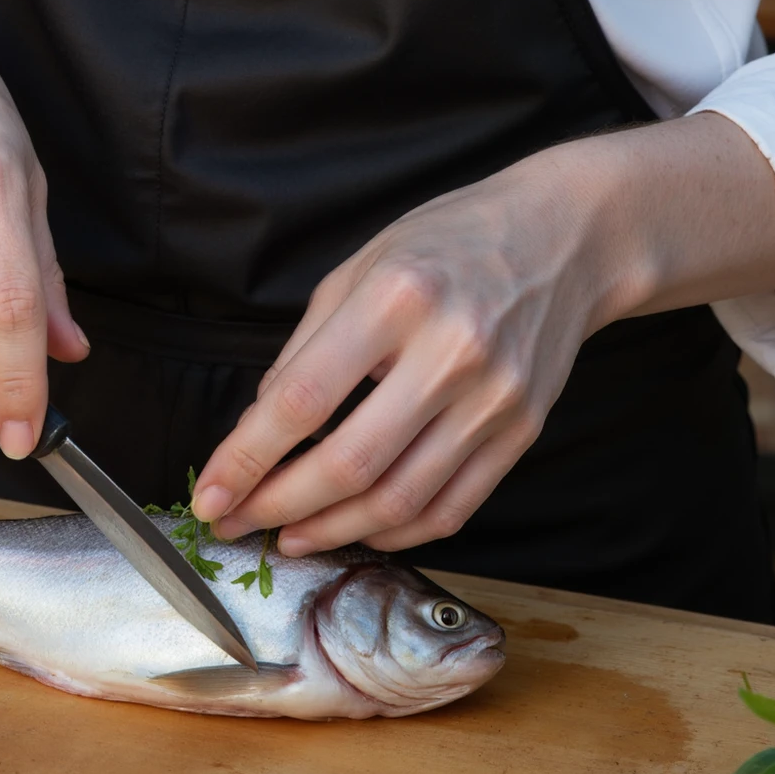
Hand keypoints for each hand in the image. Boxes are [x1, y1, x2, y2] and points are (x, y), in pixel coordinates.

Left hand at [190, 114, 774, 555]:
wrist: (563, 238)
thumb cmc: (450, 242)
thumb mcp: (362, 265)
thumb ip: (308, 346)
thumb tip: (261, 428)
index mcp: (397, 298)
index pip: (304, 400)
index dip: (247, 458)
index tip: (211, 493)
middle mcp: (451, 352)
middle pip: (350, 464)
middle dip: (279, 506)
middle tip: (238, 522)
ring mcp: (494, 400)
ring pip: (400, 501)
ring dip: (332, 531)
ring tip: (289, 536)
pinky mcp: (522, 432)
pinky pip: (452, 508)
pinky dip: (396, 532)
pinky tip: (358, 527)